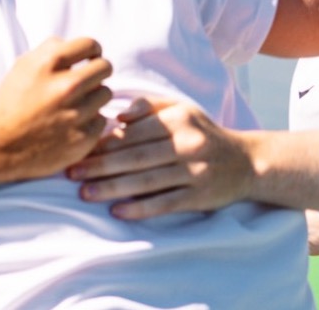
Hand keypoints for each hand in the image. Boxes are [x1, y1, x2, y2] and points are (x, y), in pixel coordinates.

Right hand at [0, 36, 113, 184]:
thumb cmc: (9, 104)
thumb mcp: (22, 67)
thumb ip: (49, 51)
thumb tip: (74, 47)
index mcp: (49, 64)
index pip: (90, 44)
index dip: (92, 50)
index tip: (89, 58)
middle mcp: (66, 86)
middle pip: (105, 67)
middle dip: (97, 72)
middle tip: (87, 80)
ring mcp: (77, 113)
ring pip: (105, 93)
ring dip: (93, 97)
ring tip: (74, 104)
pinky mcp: (84, 137)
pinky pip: (101, 120)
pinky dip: (89, 121)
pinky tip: (71, 124)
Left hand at [66, 96, 251, 219]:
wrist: (247, 163)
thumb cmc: (202, 133)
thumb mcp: (181, 110)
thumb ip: (148, 107)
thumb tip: (116, 116)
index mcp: (178, 119)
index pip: (134, 131)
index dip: (103, 141)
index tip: (77, 148)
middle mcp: (187, 144)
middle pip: (136, 156)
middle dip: (100, 164)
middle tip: (71, 172)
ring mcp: (195, 172)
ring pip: (147, 181)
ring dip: (112, 188)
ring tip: (85, 193)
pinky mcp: (200, 196)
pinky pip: (166, 203)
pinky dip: (141, 208)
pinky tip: (117, 211)